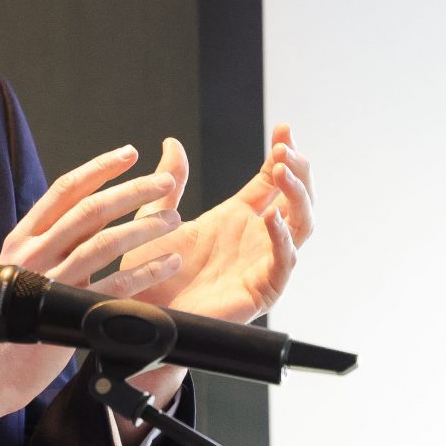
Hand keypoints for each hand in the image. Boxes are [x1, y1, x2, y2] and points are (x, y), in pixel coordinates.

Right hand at [0, 144, 183, 423]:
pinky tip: (167, 261)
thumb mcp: (20, 267)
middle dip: (132, 191)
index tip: (128, 154)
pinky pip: (114, 285)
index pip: (65, 189)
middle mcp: (35, 253)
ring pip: (103, 242)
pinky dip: (145, 270)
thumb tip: (83, 209)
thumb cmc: (10, 315)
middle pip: (89, 209)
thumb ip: (49, 239)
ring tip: (174, 220)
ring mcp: (51, 281)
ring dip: (144, 227)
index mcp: (24, 237)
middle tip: (164, 183)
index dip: (99, 168)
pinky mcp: (68, 312)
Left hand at [117, 124, 315, 324]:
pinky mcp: (262, 289)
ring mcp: (263, 262)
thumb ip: (169, 182)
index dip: (283, 154)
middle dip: (298, 170)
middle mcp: (256, 238)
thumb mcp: (155, 218)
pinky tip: (271, 216)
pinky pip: (285, 262)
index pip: (273, 180)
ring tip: (282, 171)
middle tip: (285, 149)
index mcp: (237, 218)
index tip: (283, 130)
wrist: (143, 315)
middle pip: (297, 198)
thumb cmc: (150, 275)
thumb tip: (171, 143)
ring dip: (298, 196)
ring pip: (302, 225)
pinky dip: (283, 239)